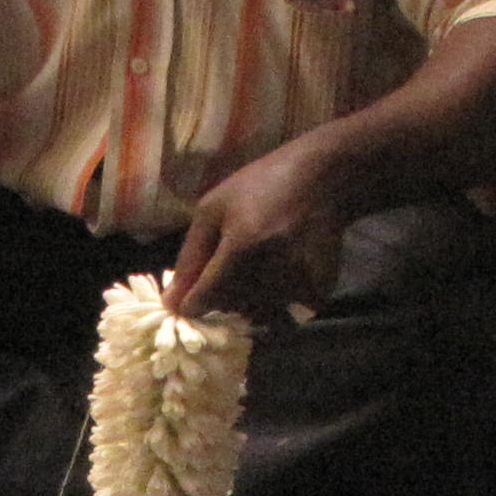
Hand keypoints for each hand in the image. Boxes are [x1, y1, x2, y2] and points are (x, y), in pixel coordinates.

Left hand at [168, 131, 359, 322]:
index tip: (189, 302)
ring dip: (246, 301)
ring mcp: (300, 281)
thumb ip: (191, 257)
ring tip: (257, 267)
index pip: (206, 296)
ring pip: (256, 315)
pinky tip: (277, 275)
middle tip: (231, 267)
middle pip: (230, 308)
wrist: (324, 179)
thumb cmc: (261, 186)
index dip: (193, 304)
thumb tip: (171, 302)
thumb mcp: (214, 208)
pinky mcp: (319, 292)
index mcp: (244, 243)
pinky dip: (274, 304)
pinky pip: (284, 316)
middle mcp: (274, 267)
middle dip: (221, 295)